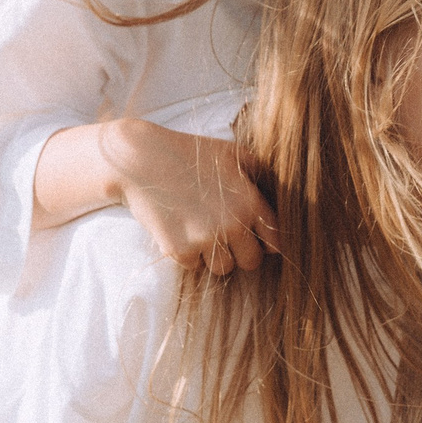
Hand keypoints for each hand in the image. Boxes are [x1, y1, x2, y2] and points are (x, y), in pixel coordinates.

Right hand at [36, 118, 275, 272]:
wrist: (141, 159)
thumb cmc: (190, 154)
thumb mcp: (233, 154)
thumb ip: (260, 175)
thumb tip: (280, 193)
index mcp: (250, 203)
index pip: (275, 244)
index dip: (265, 241)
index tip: (254, 236)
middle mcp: (233, 225)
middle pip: (251, 263)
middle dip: (241, 252)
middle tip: (224, 234)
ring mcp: (205, 240)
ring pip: (223, 268)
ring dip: (214, 255)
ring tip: (200, 229)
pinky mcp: (179, 250)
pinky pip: (194, 266)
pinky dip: (188, 254)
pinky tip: (180, 228)